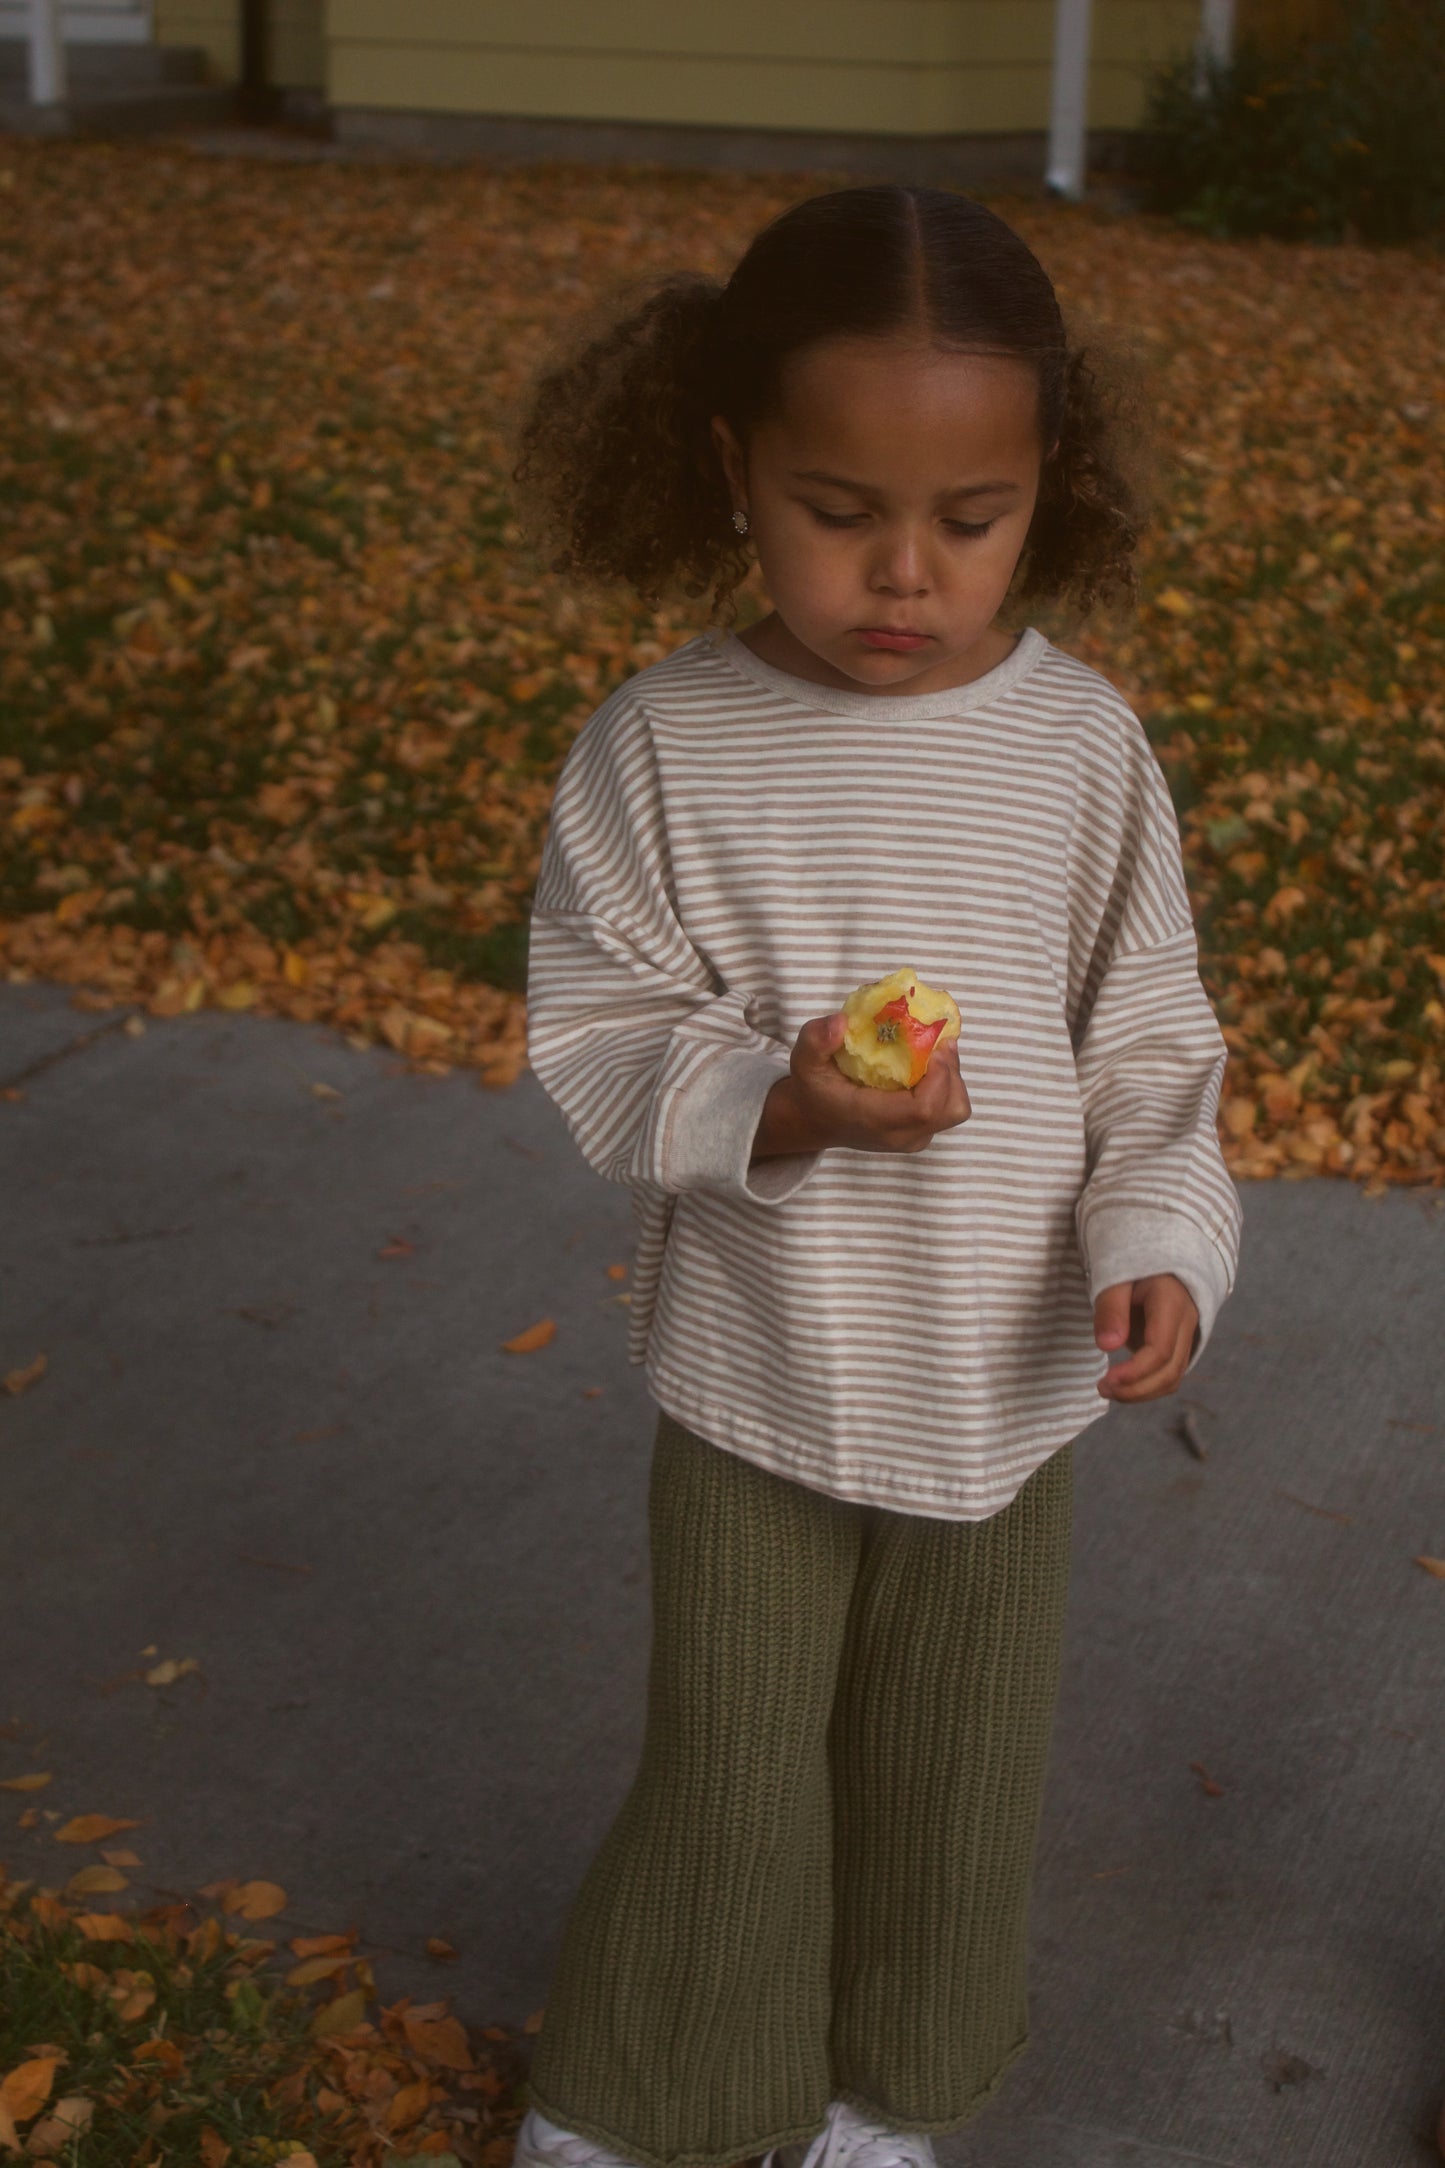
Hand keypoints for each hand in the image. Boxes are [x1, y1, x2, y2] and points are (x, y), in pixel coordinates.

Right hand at [766, 1009, 971, 1156]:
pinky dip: (946, 1086)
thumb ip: (816, 1039)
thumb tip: (841, 1023)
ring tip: (934, 1053)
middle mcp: (898, 1135)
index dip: (940, 1075)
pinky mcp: (919, 1134)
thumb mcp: (805, 1060)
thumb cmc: (814, 1089)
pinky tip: (927, 1066)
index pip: (924, 1109)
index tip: (934, 1043)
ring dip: (951, 1078)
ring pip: (954, 1110)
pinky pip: (947, 1110)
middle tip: (937, 1042)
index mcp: (872, 1120)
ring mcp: (911, 1139)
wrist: (814, 1120)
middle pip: (949, 1109)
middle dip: (951, 1071)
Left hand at [1094, 1274, 1198, 1401]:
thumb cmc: (1133, 1267)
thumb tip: (1108, 1347)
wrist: (1158, 1263)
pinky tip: (1122, 1385)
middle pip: (1170, 1371)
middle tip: (1102, 1389)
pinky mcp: (1179, 1345)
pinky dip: (1147, 1386)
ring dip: (1142, 1392)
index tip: (1106, 1380)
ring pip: (1173, 1377)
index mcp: (1172, 1303)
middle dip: (1137, 1389)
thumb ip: (1111, 1308)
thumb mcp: (1116, 1278)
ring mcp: (1187, 1336)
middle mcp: (1187, 1323)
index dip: (1135, 1372)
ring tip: (1108, 1390)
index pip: (1160, 1350)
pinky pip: (1169, 1374)